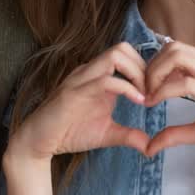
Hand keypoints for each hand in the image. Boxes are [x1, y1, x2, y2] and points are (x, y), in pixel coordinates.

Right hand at [9, 43, 148, 164]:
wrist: (39, 142)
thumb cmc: (70, 133)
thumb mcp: (107, 134)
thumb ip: (129, 135)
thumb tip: (151, 146)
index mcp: (97, 77)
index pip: (126, 55)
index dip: (145, 69)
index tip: (155, 93)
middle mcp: (89, 72)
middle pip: (122, 48)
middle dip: (144, 67)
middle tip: (152, 92)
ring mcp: (80, 79)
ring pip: (114, 56)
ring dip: (137, 73)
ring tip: (145, 96)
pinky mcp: (73, 93)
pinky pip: (104, 80)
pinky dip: (126, 88)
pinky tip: (137, 102)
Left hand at [142, 40, 194, 166]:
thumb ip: (176, 133)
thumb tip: (149, 147)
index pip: (177, 50)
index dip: (154, 66)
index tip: (144, 89)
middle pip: (173, 47)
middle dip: (149, 66)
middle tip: (141, 91)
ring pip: (177, 57)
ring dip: (153, 75)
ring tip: (146, 97)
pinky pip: (185, 83)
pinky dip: (162, 91)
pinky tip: (154, 104)